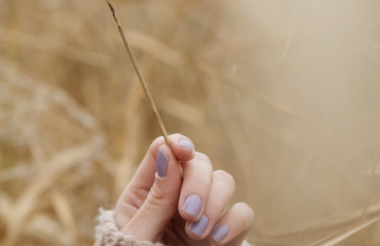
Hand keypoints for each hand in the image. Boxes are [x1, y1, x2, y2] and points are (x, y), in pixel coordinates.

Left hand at [113, 134, 253, 245]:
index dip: (178, 144)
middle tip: (188, 214)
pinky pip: (243, 214)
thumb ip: (154, 198)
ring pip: (225, 182)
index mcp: (148, 188)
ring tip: (196, 233)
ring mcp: (204, 211)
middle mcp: (178, 194)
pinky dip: (233, 224)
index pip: (165, 149)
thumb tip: (168, 153)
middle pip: (200, 162)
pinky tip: (214, 241)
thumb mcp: (137, 232)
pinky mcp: (224, 233)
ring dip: (215, 204)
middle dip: (199, 183)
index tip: (183, 151)